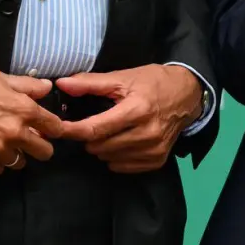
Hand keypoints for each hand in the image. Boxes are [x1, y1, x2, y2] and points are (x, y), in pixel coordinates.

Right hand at [0, 59, 62, 175]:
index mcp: (23, 109)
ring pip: (19, 163)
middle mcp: (13, 132)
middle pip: (44, 152)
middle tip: (28, 137)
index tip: (47, 128)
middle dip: (39, 144)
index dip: (53, 127)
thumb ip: (28, 86)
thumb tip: (47, 87)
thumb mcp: (2, 78)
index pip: (55, 128)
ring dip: (16, 154)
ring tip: (3, 141)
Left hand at [56, 65, 202, 172]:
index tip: (57, 129)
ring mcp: (153, 149)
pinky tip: (121, 141)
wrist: (187, 95)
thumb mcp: (123, 77)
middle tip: (94, 123)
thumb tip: (61, 84)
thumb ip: (90, 83)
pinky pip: (122, 166)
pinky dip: (116, 156)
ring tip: (110, 130)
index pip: (95, 128)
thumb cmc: (152, 83)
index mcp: (137, 109)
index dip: (72, 131)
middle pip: (100, 146)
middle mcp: (147, 133)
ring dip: (102, 146)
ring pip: (109, 158)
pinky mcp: (157, 160)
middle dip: (90, 136)